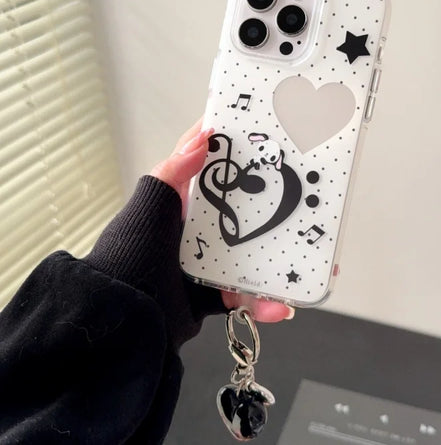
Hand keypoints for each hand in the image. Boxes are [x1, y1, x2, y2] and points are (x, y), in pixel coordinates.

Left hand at [150, 119, 294, 322]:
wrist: (125, 318)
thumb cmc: (130, 255)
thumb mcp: (150, 206)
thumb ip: (173, 172)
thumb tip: (201, 137)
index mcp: (182, 201)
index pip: (210, 166)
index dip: (235, 149)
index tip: (265, 136)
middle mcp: (198, 228)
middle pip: (242, 211)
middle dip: (272, 209)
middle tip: (302, 203)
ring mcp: (207, 260)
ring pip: (252, 255)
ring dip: (278, 262)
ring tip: (301, 266)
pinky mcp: (213, 291)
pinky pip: (245, 294)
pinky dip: (261, 303)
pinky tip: (277, 307)